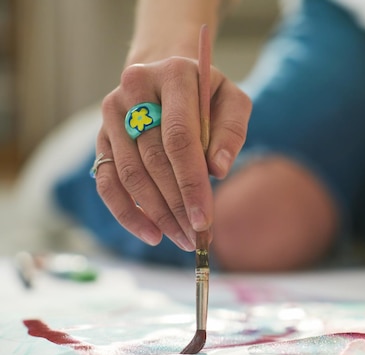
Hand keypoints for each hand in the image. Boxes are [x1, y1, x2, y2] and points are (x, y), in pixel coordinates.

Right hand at [94, 57, 251, 250]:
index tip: (204, 219)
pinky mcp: (101, 137)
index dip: (191, 182)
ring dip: (157, 214)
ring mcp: (112, 113)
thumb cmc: (208, 96)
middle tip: (197, 237)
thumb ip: (231, 130)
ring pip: (130, 175)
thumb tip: (218, 170)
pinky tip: (152, 234)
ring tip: (182, 239)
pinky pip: (107, 182)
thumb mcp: (232, 101)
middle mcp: (135, 90)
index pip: (179, 138)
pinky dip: (128, 213)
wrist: (169, 78)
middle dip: (176, 205)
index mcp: (173, 75)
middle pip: (154, 160)